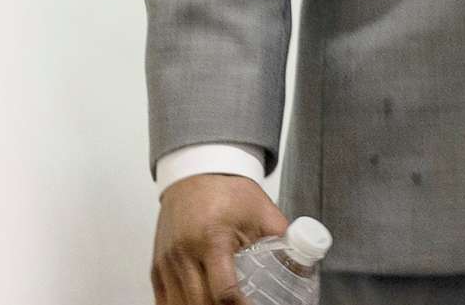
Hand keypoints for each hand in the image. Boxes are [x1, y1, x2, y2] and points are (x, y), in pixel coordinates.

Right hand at [151, 173, 287, 304]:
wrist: (196, 172)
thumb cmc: (228, 191)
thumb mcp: (262, 212)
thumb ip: (285, 239)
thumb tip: (307, 263)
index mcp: (213, 240)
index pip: (224, 291)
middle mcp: (185, 253)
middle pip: (200, 304)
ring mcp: (167, 262)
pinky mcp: (157, 267)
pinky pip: (164, 301)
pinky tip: (199, 304)